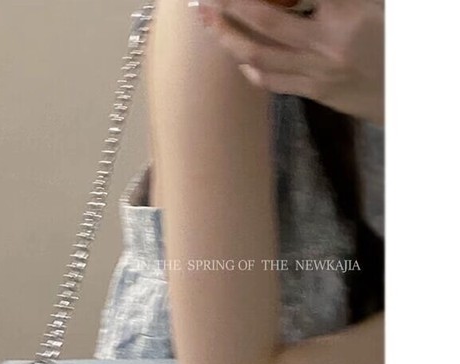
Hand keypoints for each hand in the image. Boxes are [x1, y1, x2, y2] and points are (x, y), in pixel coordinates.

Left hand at [195, 0, 384, 124]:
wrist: (415, 90)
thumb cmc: (397, 40)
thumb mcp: (376, 5)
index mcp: (347, 11)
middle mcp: (326, 42)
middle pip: (265, 20)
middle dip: (230, 4)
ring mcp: (317, 72)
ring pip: (260, 56)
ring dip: (229, 38)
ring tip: (208, 22)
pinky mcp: (316, 93)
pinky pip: (273, 82)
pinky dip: (252, 70)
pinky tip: (239, 60)